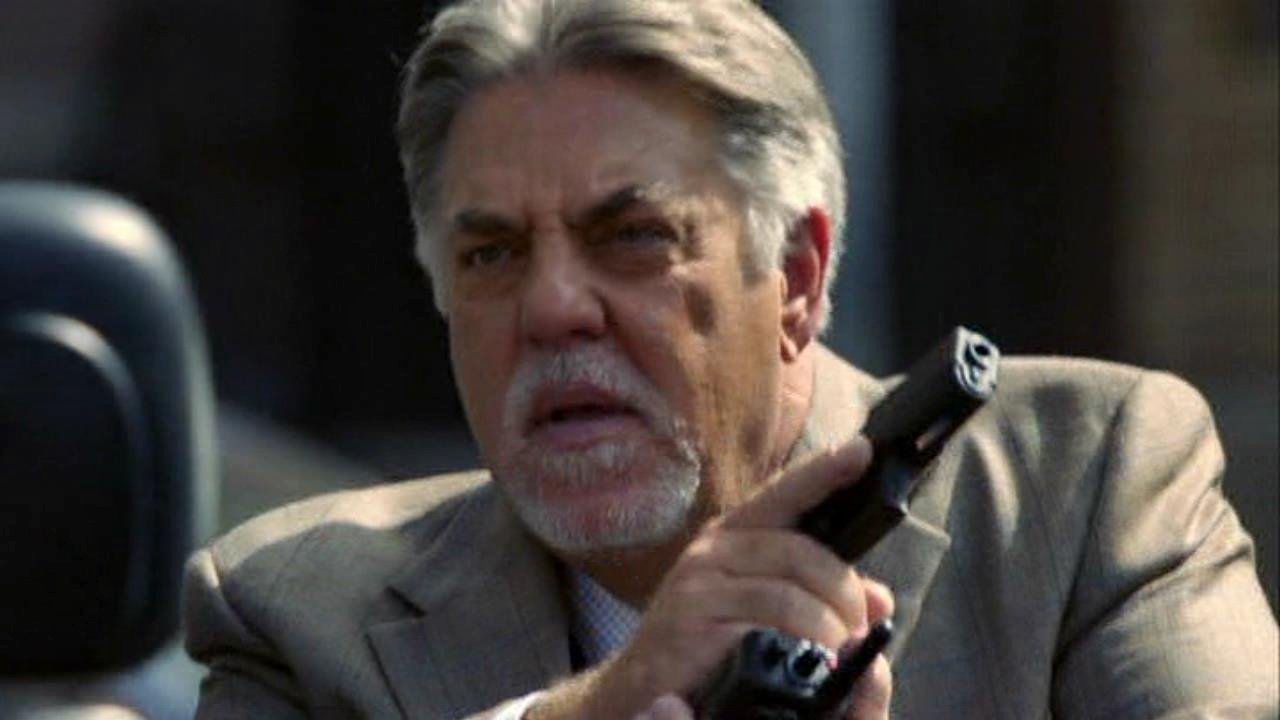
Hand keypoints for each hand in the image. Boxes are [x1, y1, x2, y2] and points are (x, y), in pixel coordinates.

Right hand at [593, 438, 894, 717]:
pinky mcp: (691, 617)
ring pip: (789, 587)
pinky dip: (803, 639)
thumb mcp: (769, 613)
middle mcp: (715, 548)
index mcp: (736, 535)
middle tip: (862, 624)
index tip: (863, 449)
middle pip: (800, 549)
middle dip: (844, 589)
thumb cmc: (709, 644)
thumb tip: (880, 598)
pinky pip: (766, 619)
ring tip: (841, 649)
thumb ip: (823, 598)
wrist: (644, 687)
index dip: (824, 470)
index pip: (785, 493)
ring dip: (829, 622)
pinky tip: (812, 658)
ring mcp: (699, 581)